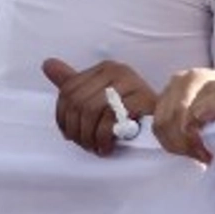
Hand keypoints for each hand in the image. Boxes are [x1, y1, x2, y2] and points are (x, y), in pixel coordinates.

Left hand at [40, 57, 158, 156]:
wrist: (167, 124)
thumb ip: (74, 83)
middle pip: (78, 102)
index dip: (63, 117)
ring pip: (91, 111)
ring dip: (89, 137)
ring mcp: (131, 83)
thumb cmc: (130, 113)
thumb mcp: (99, 96)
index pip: (68, 91)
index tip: (69, 135)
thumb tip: (47, 64)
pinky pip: (111, 120)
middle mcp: (116, 70)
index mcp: (103, 68)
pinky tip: (107, 147)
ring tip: (95, 148)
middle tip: (84, 146)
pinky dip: (104, 138)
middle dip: (77, 130)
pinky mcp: (143, 99)